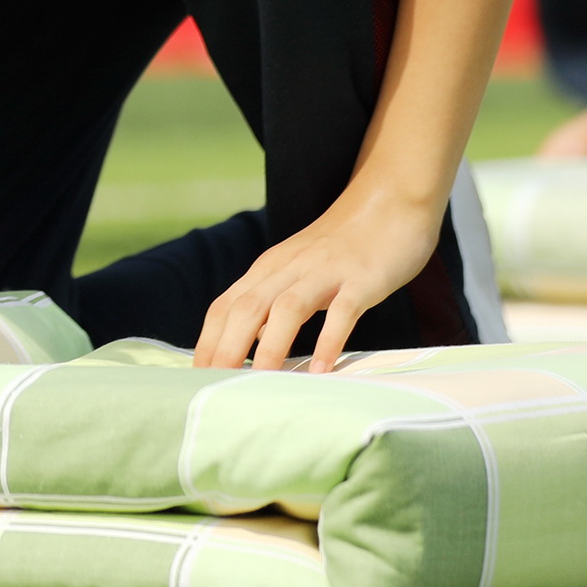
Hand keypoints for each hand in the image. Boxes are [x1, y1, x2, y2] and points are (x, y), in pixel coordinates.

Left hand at [196, 183, 442, 371]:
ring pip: (287, 308)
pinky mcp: (361, 278)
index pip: (225, 306)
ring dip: (270, 347)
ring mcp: (326, 271)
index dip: (207, 341)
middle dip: (226, 349)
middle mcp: (290, 268)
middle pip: (247, 308)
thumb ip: (275, 301)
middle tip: (212, 388)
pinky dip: (329, 339)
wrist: (392, 198)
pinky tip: (321, 370)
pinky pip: (342, 311)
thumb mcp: (300, 270)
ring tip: (258, 385)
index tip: (194, 377)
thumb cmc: (344, 245)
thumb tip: (254, 340)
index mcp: (270, 268)